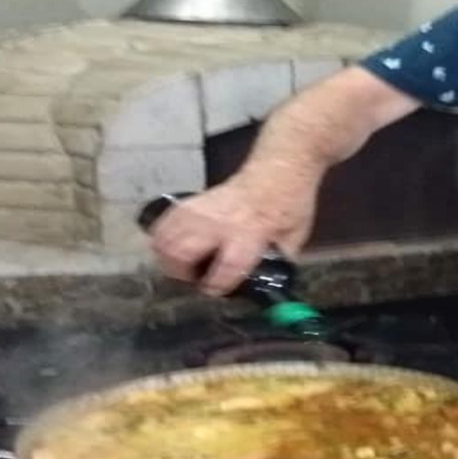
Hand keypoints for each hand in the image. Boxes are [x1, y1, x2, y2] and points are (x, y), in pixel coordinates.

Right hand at [148, 178, 317, 295]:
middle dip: (182, 274)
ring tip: (183, 265)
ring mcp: (201, 209)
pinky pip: (164, 224)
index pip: (227, 266)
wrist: (278, 167)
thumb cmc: (289, 203)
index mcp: (251, 232)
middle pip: (182, 251)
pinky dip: (162, 239)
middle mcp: (220, 221)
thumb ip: (278, 262)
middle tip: (194, 279)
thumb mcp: (295, 237)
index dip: (216, 285)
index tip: (214, 290)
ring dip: (168, 258)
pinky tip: (174, 248)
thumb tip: (266, 283)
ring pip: (166, 238)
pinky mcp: (191, 202)